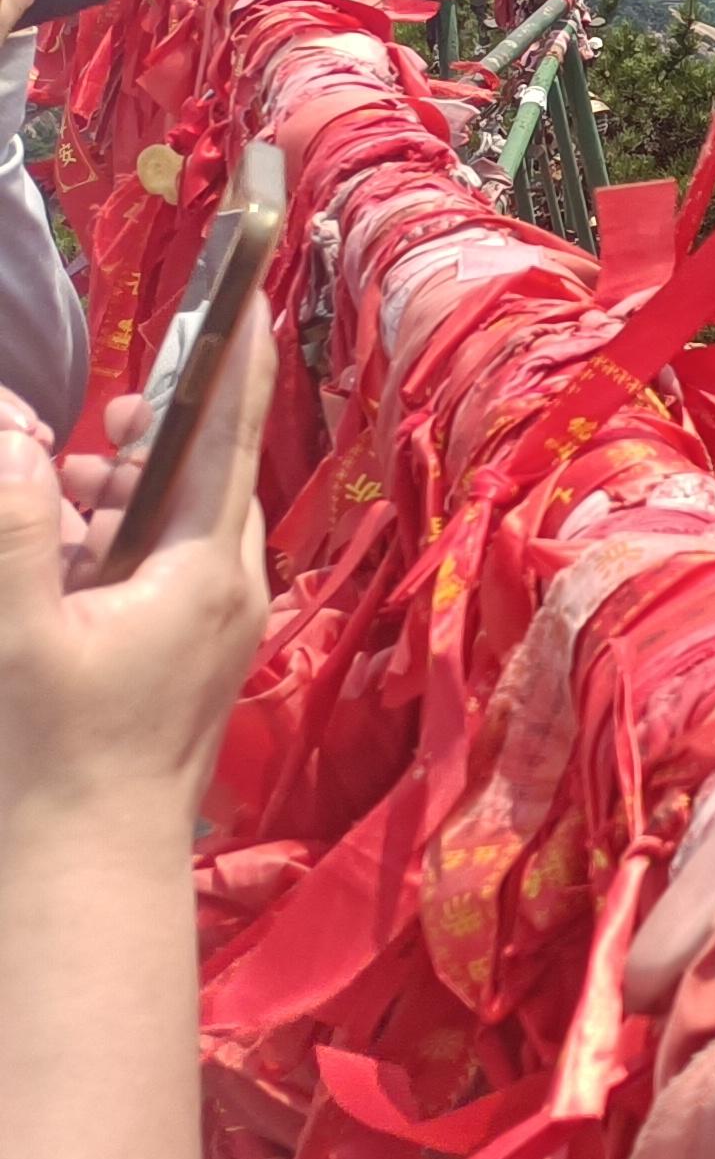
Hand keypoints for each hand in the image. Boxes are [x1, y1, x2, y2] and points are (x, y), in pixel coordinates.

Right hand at [0, 300, 271, 829]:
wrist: (89, 858)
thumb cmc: (58, 755)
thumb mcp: (20, 635)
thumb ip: (13, 532)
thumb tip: (11, 440)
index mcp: (205, 572)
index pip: (227, 440)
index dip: (235, 365)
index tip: (248, 300)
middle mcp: (224, 588)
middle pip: (200, 474)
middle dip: (151, 432)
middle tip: (105, 409)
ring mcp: (208, 622)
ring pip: (172, 520)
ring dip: (119, 492)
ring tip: (65, 482)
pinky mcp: (181, 650)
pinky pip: (155, 565)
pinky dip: (110, 541)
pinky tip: (60, 549)